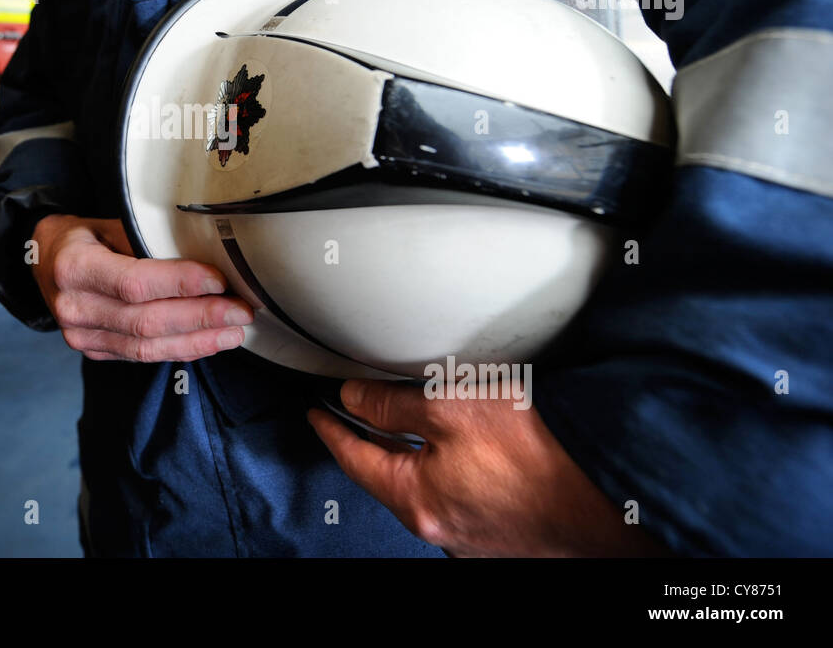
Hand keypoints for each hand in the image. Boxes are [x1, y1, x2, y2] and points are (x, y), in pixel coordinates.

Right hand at [31, 214, 251, 361]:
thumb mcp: (107, 222)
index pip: (135, 282)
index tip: (219, 280)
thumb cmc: (83, 236)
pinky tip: (208, 342)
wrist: (45, 262)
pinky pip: (142, 356)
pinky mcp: (94, 350)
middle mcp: (74, 307)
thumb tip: (205, 245)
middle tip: (240, 310)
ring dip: (197, 341)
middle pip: (146, 320)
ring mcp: (81, 335)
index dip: (180, 284)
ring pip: (147, 346)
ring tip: (233, 332)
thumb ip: (146, 237)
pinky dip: (179, 350)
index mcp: (75, 267)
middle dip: (200, 317)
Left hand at [308, 380, 668, 556]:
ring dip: (417, 457)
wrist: (618, 498)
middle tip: (354, 417)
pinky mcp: (512, 532)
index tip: (317, 414)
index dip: (332, 429)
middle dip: (372, 444)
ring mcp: (479, 536)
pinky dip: (456, 470)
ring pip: (431, 487)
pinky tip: (473, 454)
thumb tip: (354, 399)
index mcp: (418, 500)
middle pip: (391, 477)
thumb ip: (394, 404)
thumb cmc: (544, 458)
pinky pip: (467, 495)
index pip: (355, 459)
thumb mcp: (453, 408)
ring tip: (412, 428)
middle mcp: (444, 528)